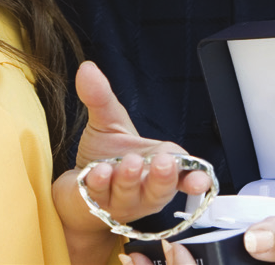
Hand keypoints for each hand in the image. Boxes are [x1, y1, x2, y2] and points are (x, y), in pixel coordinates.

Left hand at [53, 61, 212, 263]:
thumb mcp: (107, 122)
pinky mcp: (94, 207)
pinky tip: (98, 173)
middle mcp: (143, 190)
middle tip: (162, 163)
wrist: (76, 191)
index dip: (195, 178)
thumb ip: (101, 96)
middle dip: (163, 178)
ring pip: (131, 194)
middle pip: (160, 189)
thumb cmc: (104, 159)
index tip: (198, 180)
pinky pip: (101, 198)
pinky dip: (101, 185)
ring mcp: (121, 202)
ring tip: (130, 163)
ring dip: (130, 180)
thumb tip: (88, 68)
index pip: (183, 174)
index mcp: (156, 167)